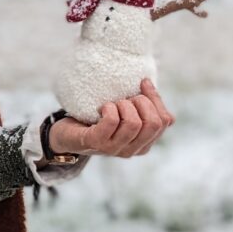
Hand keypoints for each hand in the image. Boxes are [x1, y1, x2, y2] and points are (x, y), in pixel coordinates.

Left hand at [49, 79, 174, 158]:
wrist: (66, 136)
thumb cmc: (98, 120)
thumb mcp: (123, 112)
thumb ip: (138, 104)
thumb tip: (147, 82)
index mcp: (145, 142)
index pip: (166, 120)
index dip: (156, 98)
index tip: (142, 83)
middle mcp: (133, 149)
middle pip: (154, 123)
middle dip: (142, 102)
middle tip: (127, 97)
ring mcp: (114, 149)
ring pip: (134, 123)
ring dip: (124, 105)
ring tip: (114, 103)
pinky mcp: (96, 143)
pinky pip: (111, 122)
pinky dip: (109, 109)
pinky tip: (102, 108)